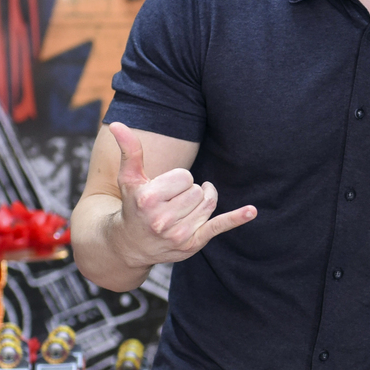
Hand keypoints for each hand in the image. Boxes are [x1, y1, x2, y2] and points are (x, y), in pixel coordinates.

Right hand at [106, 122, 255, 268]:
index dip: (178, 180)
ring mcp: (178, 234)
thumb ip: (129, 151)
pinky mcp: (192, 244)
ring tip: (185, 207)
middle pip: (198, 191)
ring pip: (208, 204)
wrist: (131, 244)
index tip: (166, 190)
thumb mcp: (129, 178)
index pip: (185, 177)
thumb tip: (117, 124)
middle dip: (188, 192)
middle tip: (173, 201)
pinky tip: (252, 211)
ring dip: (201, 201)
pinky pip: (219, 226)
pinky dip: (237, 218)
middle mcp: (163, 219)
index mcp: (149, 199)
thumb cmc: (133, 205)